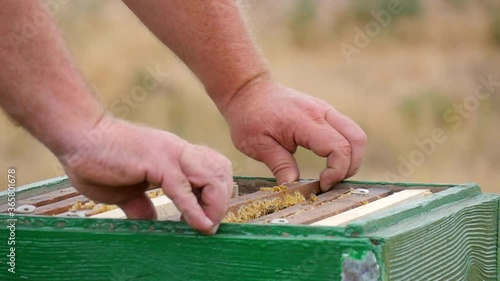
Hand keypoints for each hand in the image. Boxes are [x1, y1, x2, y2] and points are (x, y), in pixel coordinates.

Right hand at [58, 116, 232, 234]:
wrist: (78, 136)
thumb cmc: (98, 160)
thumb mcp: (126, 190)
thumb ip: (141, 204)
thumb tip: (149, 220)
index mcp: (175, 156)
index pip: (213, 170)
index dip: (217, 195)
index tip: (209, 219)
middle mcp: (179, 152)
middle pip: (221, 171)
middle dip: (223, 200)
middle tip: (212, 223)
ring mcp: (170, 155)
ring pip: (212, 177)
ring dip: (216, 205)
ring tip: (208, 226)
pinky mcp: (156, 162)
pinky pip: (183, 188)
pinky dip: (195, 209)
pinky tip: (200, 225)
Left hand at [223, 79, 366, 190]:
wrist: (249, 90)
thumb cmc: (250, 116)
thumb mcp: (257, 144)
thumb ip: (279, 165)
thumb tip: (293, 188)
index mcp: (305, 121)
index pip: (338, 147)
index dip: (337, 171)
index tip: (322, 184)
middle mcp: (321, 112)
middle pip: (357, 140)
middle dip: (350, 167)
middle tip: (330, 182)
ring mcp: (326, 110)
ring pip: (356, 134)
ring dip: (351, 158)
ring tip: (332, 174)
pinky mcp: (326, 112)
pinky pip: (347, 131)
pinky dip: (346, 149)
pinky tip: (329, 162)